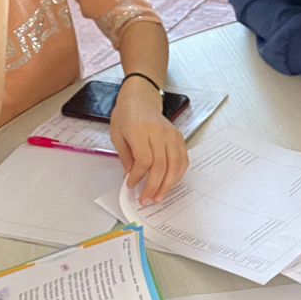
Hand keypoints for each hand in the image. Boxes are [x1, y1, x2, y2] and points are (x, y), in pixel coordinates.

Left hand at [110, 82, 187, 204]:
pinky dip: (177, 175)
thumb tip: (132, 177)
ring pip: (175, 165)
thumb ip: (125, 157)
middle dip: (154, 186)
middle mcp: (159, 133)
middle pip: (161, 165)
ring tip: (159, 197)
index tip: (131, 186)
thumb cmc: (126, 116)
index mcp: (140, 130)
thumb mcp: (117, 135)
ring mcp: (172, 135)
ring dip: (168, 184)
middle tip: (146, 200)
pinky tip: (170, 184)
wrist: (141, 99)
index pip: (144, 159)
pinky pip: (183, 160)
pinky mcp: (179, 138)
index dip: (139, 176)